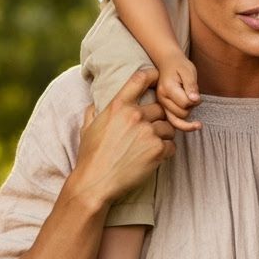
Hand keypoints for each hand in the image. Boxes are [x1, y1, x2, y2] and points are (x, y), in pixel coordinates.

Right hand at [75, 68, 176, 205]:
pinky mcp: (157, 150)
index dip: (152, 76)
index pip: (141, 78)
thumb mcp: (87, 127)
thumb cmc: (90, 156)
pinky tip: (153, 157)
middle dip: (157, 118)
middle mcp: (135, 115)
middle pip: (160, 108)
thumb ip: (94, 111)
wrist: (95, 183)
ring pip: (168, 127)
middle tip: (150, 130)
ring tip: (150, 146)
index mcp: (118, 106)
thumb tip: (95, 102)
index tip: (157, 78)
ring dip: (163, 135)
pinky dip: (166, 151)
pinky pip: (171, 145)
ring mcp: (148, 132)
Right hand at [154, 52, 201, 131]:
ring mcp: (161, 105)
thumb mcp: (189, 71)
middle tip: (192, 95)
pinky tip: (194, 125)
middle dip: (191, 107)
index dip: (195, 100)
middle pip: (182, 114)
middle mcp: (162, 99)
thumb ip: (191, 86)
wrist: (168, 62)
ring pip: (178, 120)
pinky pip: (173, 122)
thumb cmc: (180, 65)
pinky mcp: (163, 108)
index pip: (185, 104)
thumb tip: (195, 100)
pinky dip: (183, 125)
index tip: (196, 92)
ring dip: (187, 113)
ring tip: (189, 101)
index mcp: (168, 89)